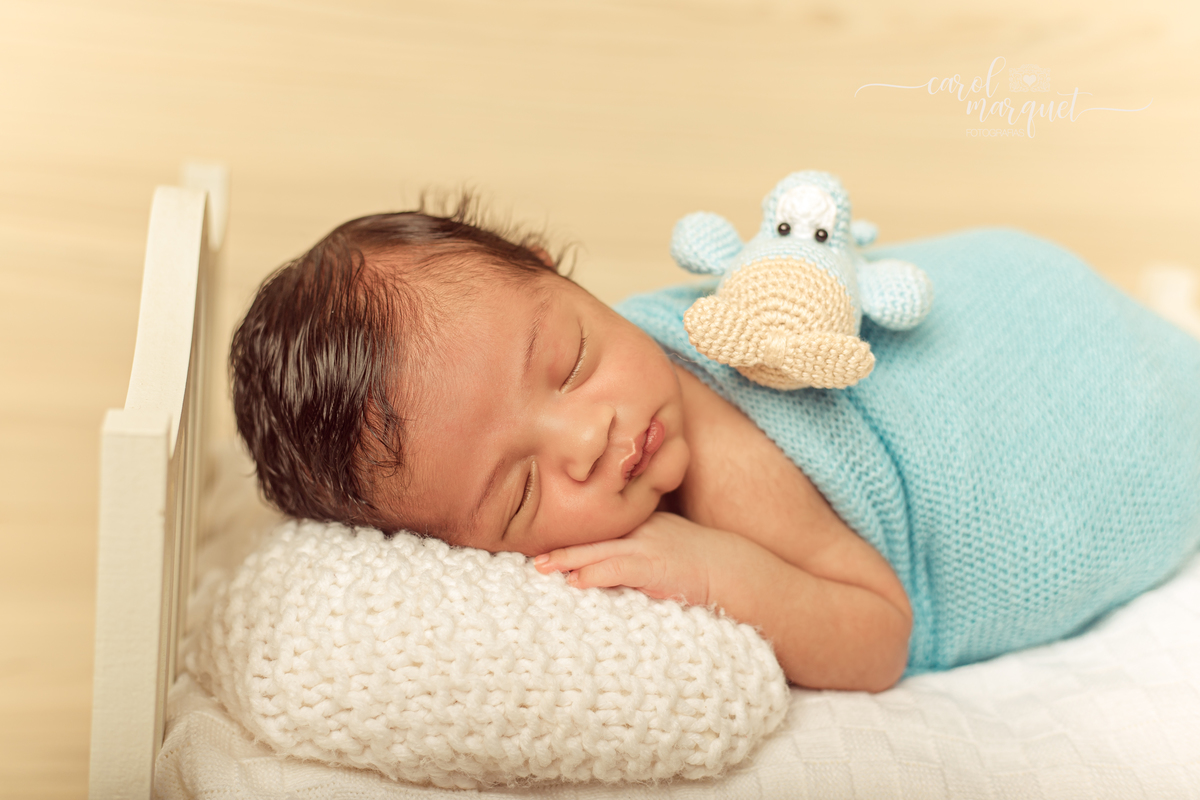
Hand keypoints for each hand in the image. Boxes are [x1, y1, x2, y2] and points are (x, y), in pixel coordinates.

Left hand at [533, 512, 723, 605]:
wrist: (737, 572)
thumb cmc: (703, 565)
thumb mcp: (667, 547)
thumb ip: (639, 553)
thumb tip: (606, 569)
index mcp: (642, 522)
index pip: (600, 525)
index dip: (571, 533)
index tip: (543, 539)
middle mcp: (641, 529)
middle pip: (592, 533)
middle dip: (560, 544)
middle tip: (530, 553)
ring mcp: (648, 545)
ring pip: (598, 550)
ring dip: (567, 559)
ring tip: (540, 567)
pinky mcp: (656, 566)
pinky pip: (618, 568)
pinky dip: (594, 574)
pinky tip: (576, 582)